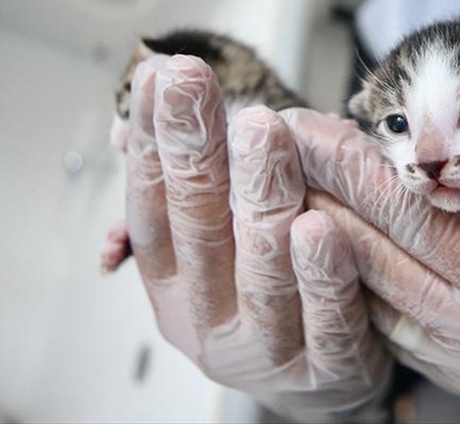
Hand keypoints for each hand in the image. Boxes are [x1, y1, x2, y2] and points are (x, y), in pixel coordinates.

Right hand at [122, 56, 391, 421]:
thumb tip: (132, 112)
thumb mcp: (218, 240)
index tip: (156, 77)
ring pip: (262, 269)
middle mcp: (207, 315)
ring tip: (263, 132)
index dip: (152, 138)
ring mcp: (265, 347)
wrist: (320, 381)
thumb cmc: (269, 292)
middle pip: (197, 226)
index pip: (152, 203)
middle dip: (195, 148)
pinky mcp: (327, 368)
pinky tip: (319, 225)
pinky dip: (321, 273)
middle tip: (194, 82)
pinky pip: (326, 320)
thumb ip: (188, 181)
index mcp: (172, 279)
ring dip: (261, 195)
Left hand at [282, 109, 459, 411]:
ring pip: (370, 293)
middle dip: (316, 195)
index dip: (359, 171)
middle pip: (381, 259)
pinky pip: (384, 320)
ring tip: (272, 178)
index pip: (426, 224)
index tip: (303, 126)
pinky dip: (346, 272)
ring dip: (316, 235)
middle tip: (261, 143)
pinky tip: (318, 230)